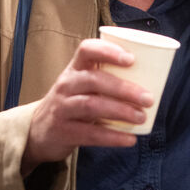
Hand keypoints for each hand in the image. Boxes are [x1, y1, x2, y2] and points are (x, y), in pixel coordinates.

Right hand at [21, 38, 153, 173]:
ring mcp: (62, 108)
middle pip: (94, 80)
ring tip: (141, 117)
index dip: (108, 51)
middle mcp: (66, 85)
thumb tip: (151, 81)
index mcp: (74, 69)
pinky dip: (112, 137)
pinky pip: (89, 134)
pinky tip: (130, 139)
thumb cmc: (72, 103)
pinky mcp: (63, 131)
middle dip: (124, 89)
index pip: (86, 50)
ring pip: (91, 105)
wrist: (38, 130)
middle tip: (148, 98)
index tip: (131, 59)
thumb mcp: (82, 85)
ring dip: (120, 111)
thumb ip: (107, 80)